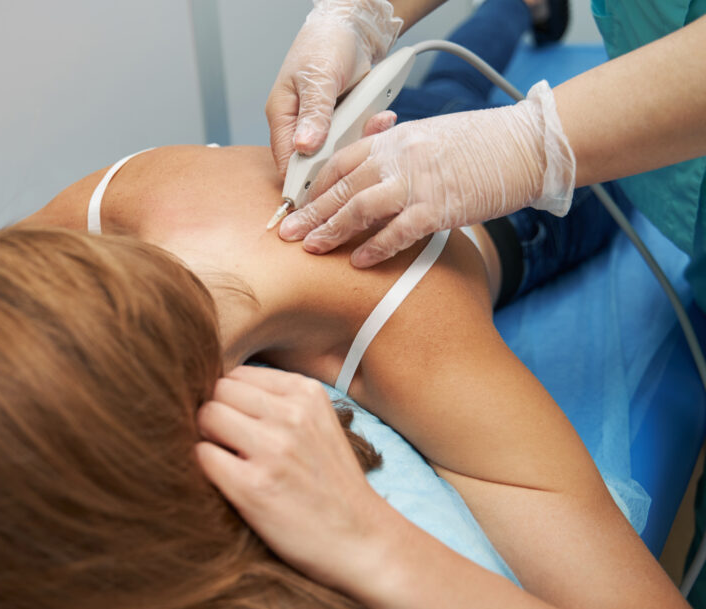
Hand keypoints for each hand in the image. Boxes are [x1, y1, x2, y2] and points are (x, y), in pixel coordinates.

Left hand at [195, 365, 380, 591]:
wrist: (364, 542)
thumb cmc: (332, 486)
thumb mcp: (318, 426)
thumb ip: (278, 403)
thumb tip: (217, 391)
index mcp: (307, 393)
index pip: (237, 374)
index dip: (230, 401)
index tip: (240, 427)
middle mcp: (292, 414)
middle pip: (218, 390)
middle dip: (215, 416)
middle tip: (229, 447)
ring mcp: (274, 448)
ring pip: (206, 416)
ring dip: (209, 440)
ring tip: (231, 464)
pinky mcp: (254, 486)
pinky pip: (203, 456)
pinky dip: (207, 469)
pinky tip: (229, 485)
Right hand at [266, 0, 402, 174]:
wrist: (354, 27)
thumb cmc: (326, 43)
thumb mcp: (319, 77)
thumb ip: (314, 112)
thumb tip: (304, 146)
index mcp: (283, 116)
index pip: (287, 160)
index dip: (303, 180)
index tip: (324, 190)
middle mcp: (301, 126)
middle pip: (318, 162)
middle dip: (343, 155)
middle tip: (363, 140)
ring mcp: (324, 126)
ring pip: (342, 152)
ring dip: (362, 139)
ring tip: (378, 120)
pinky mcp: (344, 123)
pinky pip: (358, 137)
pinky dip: (372, 129)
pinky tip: (382, 116)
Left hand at [278, 81, 576, 267]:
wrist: (529, 144)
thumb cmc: (484, 145)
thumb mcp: (431, 139)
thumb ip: (399, 157)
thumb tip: (375, 181)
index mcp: (395, 138)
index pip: (341, 160)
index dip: (315, 185)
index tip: (298, 204)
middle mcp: (400, 156)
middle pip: (341, 186)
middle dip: (310, 212)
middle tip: (287, 233)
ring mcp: (418, 181)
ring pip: (359, 207)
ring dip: (332, 230)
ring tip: (312, 249)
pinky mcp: (439, 207)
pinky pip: (397, 231)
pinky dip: (375, 248)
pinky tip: (358, 262)